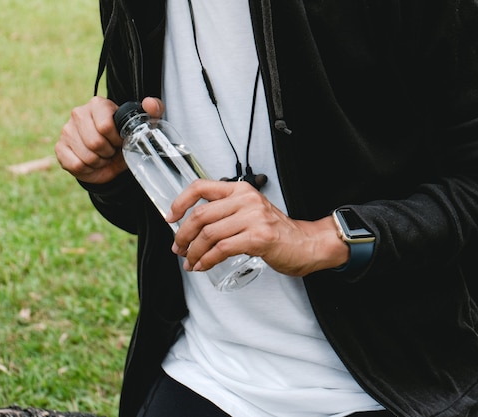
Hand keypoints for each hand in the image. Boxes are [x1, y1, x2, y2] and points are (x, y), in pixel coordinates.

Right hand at [55, 96, 164, 183]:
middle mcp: (78, 113)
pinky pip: (75, 164)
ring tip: (102, 156)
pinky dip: (87, 169)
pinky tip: (90, 162)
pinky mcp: (60, 147)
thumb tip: (150, 103)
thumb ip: (154, 111)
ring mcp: (66, 130)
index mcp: (98, 104)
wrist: (109, 161)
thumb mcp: (142, 126)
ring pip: (86, 156)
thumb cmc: (124, 140)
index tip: (120, 140)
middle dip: (107, 152)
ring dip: (99, 162)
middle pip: (95, 142)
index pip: (105, 126)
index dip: (116, 139)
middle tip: (110, 150)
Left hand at [166, 179, 348, 276]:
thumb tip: (193, 226)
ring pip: (208, 234)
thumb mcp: (250, 212)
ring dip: (193, 252)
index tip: (171, 218)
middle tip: (178, 248)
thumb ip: (226, 212)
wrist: (306, 244)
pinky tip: (202, 266)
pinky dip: (206, 260)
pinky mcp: (258, 237)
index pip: (200, 187)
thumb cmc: (275, 231)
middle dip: (183, 235)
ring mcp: (253, 218)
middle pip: (200, 215)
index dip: (180, 202)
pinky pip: (221, 249)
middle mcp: (245, 199)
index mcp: (240, 190)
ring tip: (190, 262)